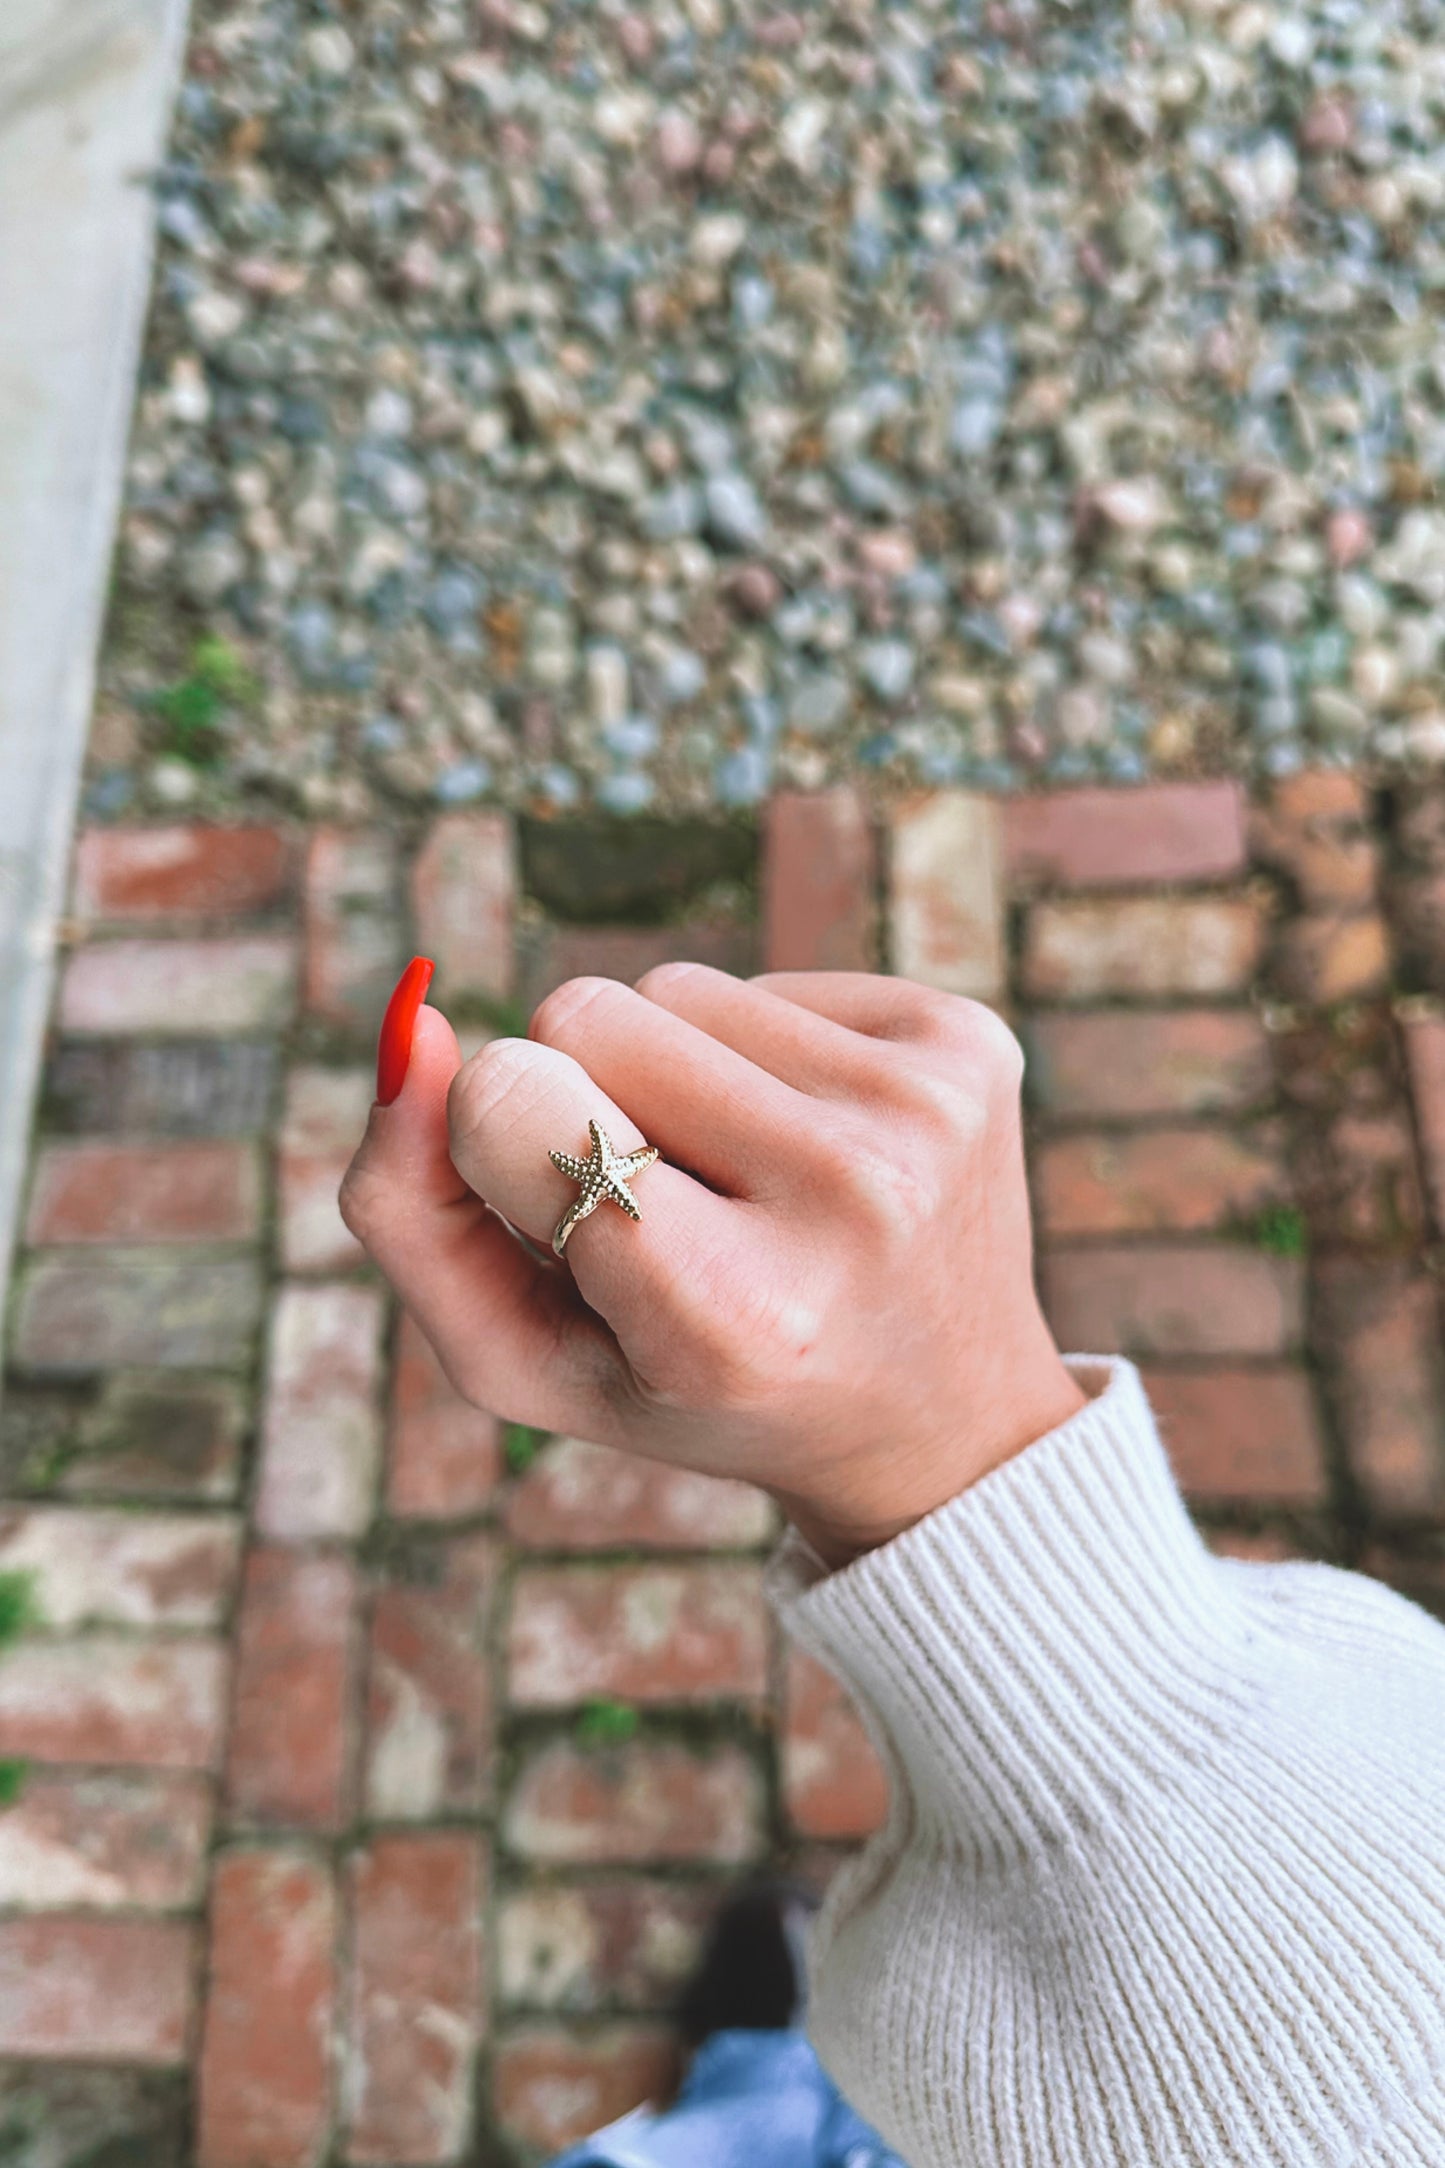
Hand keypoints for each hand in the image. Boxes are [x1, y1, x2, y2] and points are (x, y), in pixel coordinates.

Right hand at [340, 966, 1083, 1567]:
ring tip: (740, 1184)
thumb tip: (412, 1018)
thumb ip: (409, 1214)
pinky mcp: (972, 1041)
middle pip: (583, 1009)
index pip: (508, 1100)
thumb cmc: (697, 1389)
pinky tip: (808, 1147)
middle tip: (661, 1208)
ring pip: (674, 983)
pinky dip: (756, 1052)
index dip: (493, 1146)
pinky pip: (770, 980)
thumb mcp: (524, 1357)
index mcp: (733, 1312)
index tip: (561, 1225)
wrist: (939, 1417)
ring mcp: (925, 1108)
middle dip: (579, 1093)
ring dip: (671, 1071)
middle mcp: (850, 1196)